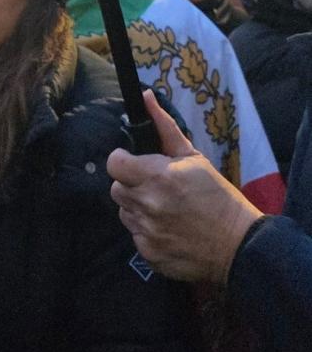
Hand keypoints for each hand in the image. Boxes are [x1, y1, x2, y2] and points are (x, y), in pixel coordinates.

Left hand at [107, 90, 263, 283]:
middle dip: (131, 184)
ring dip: (137, 208)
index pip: (114, 163)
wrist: (236, 244)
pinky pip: (135, 236)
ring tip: (163, 208)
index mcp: (158, 175)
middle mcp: (148, 204)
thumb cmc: (217, 196)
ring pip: (124, 212)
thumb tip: (145, 96)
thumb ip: (164, 127)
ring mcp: (147, 232)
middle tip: (154, 186)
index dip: (123, 160)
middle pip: (116, 188)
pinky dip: (146, 231)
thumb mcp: (194, 157)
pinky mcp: (149, 254)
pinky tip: (168, 229)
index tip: (135, 162)